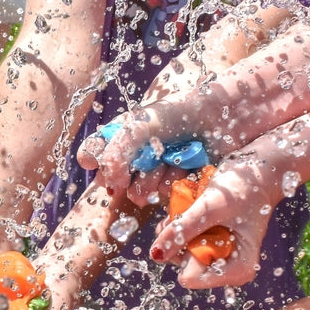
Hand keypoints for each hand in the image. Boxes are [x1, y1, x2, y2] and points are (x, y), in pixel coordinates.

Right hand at [76, 104, 194, 196]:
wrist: (218, 117)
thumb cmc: (178, 113)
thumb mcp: (140, 125)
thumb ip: (116, 151)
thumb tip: (111, 185)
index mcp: (118, 138)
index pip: (90, 155)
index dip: (94, 160)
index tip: (105, 158)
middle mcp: (132, 159)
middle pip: (113, 182)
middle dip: (133, 170)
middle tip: (152, 152)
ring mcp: (152, 175)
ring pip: (138, 194)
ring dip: (156, 176)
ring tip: (172, 158)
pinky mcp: (172, 187)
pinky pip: (164, 196)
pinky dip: (175, 180)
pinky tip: (186, 166)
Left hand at [149, 154, 277, 287]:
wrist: (259, 170)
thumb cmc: (244, 187)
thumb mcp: (210, 207)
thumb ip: (182, 230)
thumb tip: (155, 254)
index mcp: (238, 269)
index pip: (192, 276)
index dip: (185, 249)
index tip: (197, 224)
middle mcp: (228, 268)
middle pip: (184, 265)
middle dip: (179, 238)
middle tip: (190, 211)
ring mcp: (219, 256)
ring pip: (180, 252)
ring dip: (177, 228)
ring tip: (191, 206)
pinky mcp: (211, 243)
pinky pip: (184, 241)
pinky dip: (180, 225)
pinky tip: (190, 208)